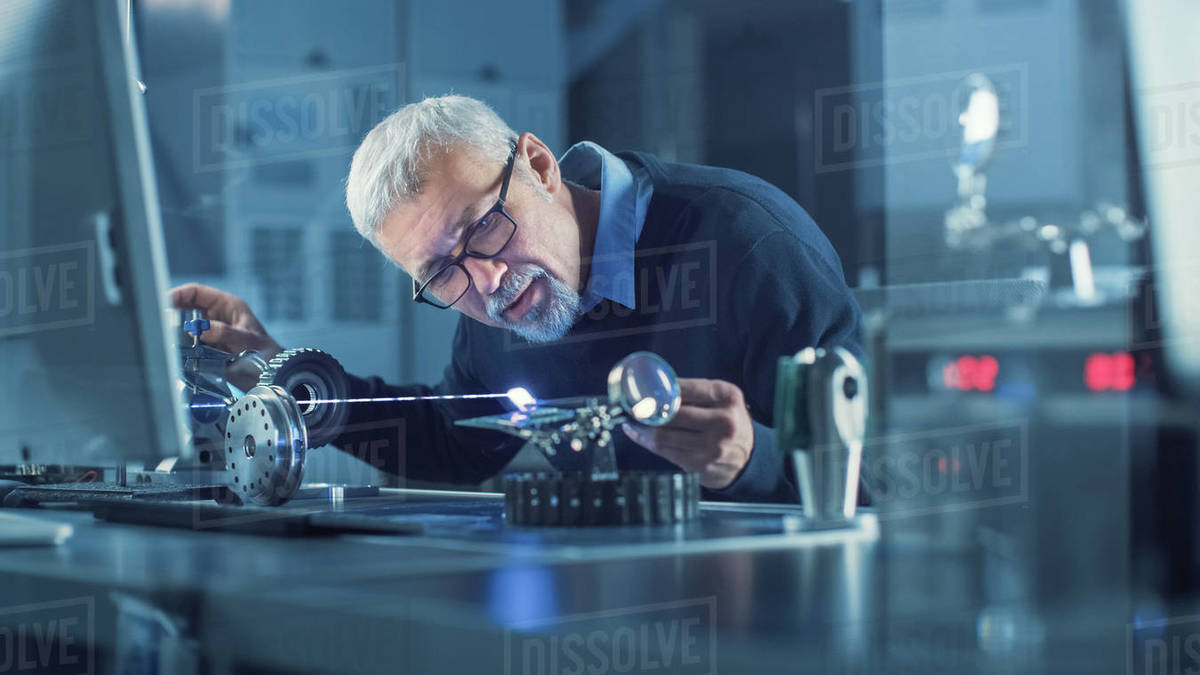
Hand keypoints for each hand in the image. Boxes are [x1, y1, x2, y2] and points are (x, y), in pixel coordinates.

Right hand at [170, 283, 282, 388]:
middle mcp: (217, 317)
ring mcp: (211, 334)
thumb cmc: (268, 355)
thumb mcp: (248, 342)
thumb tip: (202, 329)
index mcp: (227, 306)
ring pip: (185, 328)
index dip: (179, 294)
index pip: (197, 293)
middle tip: (159, 323)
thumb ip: (226, 334)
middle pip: (186, 309)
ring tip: (165, 339)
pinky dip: (181, 349)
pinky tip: (175, 354)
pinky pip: (189, 346)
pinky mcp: (207, 350)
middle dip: (173, 315)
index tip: (164, 302)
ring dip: (175, 334)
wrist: (274, 376)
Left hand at [621, 378, 753, 489]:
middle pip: (671, 414)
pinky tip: (640, 436)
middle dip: (646, 411)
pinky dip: (648, 443)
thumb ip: (695, 392)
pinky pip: (666, 452)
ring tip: (632, 422)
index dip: (658, 390)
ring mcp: (713, 446)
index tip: (641, 389)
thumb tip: (655, 388)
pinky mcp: (701, 464)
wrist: (749, 458)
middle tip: (631, 407)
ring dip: (642, 429)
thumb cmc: (729, 422)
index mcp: (727, 397)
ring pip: (664, 436)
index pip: (684, 389)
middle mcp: (723, 421)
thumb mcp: (722, 400)